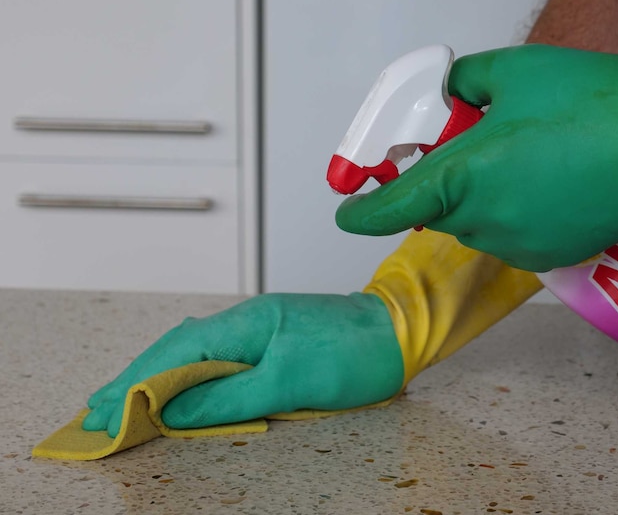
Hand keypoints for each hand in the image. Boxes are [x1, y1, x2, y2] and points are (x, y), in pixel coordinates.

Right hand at [83, 293, 403, 436]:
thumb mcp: (292, 380)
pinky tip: (178, 389)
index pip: (177, 355)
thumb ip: (231, 397)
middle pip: (178, 353)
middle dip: (137, 382)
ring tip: (125, 403)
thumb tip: (173, 409)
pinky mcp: (274, 345)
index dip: (137, 384)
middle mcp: (247, 323)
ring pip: (197, 357)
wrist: (402, 332)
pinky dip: (192, 379)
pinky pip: (221, 362)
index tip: (104, 410)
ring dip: (160, 381)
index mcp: (247, 323)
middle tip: (97, 411)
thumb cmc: (356, 353)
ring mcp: (260, 332)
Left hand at [336, 44, 617, 271]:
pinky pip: (512, 237)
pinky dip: (515, 215)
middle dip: (444, 185)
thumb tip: (454, 94)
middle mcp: (484, 221)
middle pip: (438, 212)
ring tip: (524, 161)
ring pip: (477, 225)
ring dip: (482, 201)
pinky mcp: (551, 258)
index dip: (362, 211)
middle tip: (475, 147)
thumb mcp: (514, 72)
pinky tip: (547, 184)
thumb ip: (467, 83)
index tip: (348, 211)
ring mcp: (519, 245)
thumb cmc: (591, 103)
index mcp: (462, 177)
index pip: (389, 208)